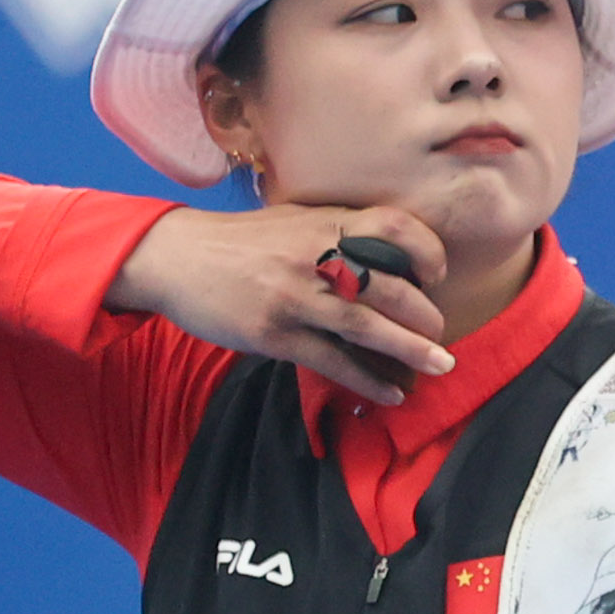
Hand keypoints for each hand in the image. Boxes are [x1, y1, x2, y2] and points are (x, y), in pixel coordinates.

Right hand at [110, 204, 457, 406]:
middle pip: (389, 286)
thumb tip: (390, 257)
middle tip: (440, 334)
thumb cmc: (240, 242)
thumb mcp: (291, 220)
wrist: (174, 258)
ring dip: (411, 350)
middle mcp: (314, 257)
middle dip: (425, 315)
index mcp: (323, 223)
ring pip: (367, 326)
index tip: (436, 275)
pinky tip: (391, 393)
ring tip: (440, 365)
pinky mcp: (275, 335)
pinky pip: (333, 362)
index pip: (393, 226)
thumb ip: (336, 232)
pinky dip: (368, 380)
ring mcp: (294, 298)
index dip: (425, 250)